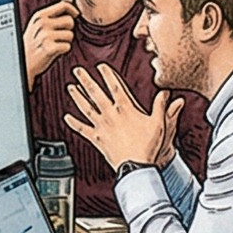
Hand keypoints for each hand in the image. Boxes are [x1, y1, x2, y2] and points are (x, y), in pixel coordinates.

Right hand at [22, 0, 77, 80]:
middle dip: (68, 29)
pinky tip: (54, 51)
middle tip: (58, 36)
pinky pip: (67, 46)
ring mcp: (45, 36)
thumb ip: (55, 11)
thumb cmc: (33, 43)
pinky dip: (63, 51)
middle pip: (70, 21)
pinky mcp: (50, 48)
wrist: (24, 61)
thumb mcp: (39, 23)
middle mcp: (42, 24)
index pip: (64, 5)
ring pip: (70, 35)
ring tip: (54, 44)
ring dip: (66, 41)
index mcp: (40, 16)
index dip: (73, 10)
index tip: (75, 15)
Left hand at [62, 64, 178, 172]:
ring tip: (70, 87)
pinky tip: (66, 117)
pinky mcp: (97, 139)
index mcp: (125, 108)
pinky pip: (82, 129)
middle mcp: (110, 114)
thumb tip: (166, 92)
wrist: (135, 166)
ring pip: (86, 108)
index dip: (107, 74)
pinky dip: (74, 123)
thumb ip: (161, 106)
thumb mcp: (159, 123)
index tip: (101, 66)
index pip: (114, 86)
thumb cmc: (147, 146)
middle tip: (77, 71)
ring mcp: (101, 126)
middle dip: (85, 80)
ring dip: (77, 96)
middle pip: (95, 93)